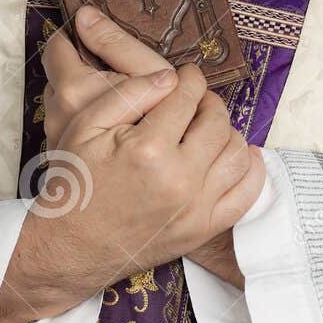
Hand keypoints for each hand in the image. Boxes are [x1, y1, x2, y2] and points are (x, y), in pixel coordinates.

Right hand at [0, 6, 263, 322]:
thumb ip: (127, 95)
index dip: (189, 79)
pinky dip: (251, 170)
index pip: (187, 98)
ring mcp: (195, 207)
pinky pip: (246, 194)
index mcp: (148, 149)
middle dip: (210, 102)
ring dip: (228, 132)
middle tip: (197, 100)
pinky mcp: (203, 230)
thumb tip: (168, 77)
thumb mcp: (84, 128)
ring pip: (236, 154)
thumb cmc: (75, 183)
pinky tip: (241, 156)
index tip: (186, 75)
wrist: (72, 246)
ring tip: (210, 127)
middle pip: (217, 122)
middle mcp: (179, 179)